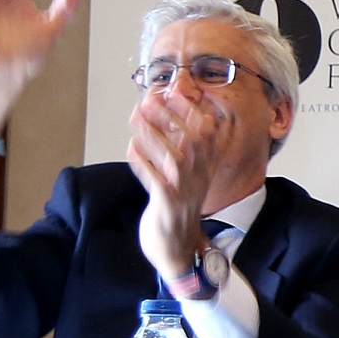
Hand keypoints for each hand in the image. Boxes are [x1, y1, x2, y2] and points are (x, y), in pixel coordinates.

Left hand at [126, 91, 225, 280]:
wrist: (178, 248)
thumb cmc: (177, 207)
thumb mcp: (186, 175)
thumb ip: (179, 148)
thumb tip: (166, 117)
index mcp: (206, 166)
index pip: (207, 131)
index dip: (191, 109)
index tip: (174, 90)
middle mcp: (200, 176)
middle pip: (192, 140)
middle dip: (170, 116)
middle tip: (150, 98)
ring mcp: (185, 191)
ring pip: (173, 158)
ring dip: (154, 135)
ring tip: (136, 116)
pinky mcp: (168, 206)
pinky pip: (156, 182)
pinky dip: (144, 164)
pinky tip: (131, 149)